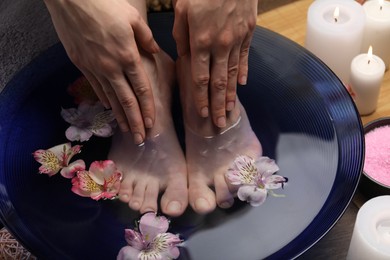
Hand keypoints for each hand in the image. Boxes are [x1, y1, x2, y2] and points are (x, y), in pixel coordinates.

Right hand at [44, 0, 158, 143]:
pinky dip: (105, 99)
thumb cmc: (105, 5)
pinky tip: (110, 109)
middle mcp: (112, 67)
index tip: (151, 124)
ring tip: (126, 131)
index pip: (141, 90)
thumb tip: (154, 50)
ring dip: (120, 116)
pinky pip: (96, 87)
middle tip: (140, 139)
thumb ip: (146, 37)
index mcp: (128, 56)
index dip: (147, 109)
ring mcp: (95, 67)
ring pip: (111, 98)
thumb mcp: (132, 17)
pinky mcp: (81, 64)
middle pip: (127, 101)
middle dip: (134, 122)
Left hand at [172, 0, 257, 127]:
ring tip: (230, 111)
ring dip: (231, 95)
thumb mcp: (182, 10)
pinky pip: (245, 57)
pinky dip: (243, 72)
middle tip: (219, 124)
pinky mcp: (248, 33)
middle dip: (218, 105)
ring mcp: (236, 40)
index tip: (202, 114)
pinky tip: (242, 85)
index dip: (200, 98)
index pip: (199, 78)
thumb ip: (181, 37)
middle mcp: (220, 46)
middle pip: (219, 82)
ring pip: (233, 74)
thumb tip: (185, 58)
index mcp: (200, 41)